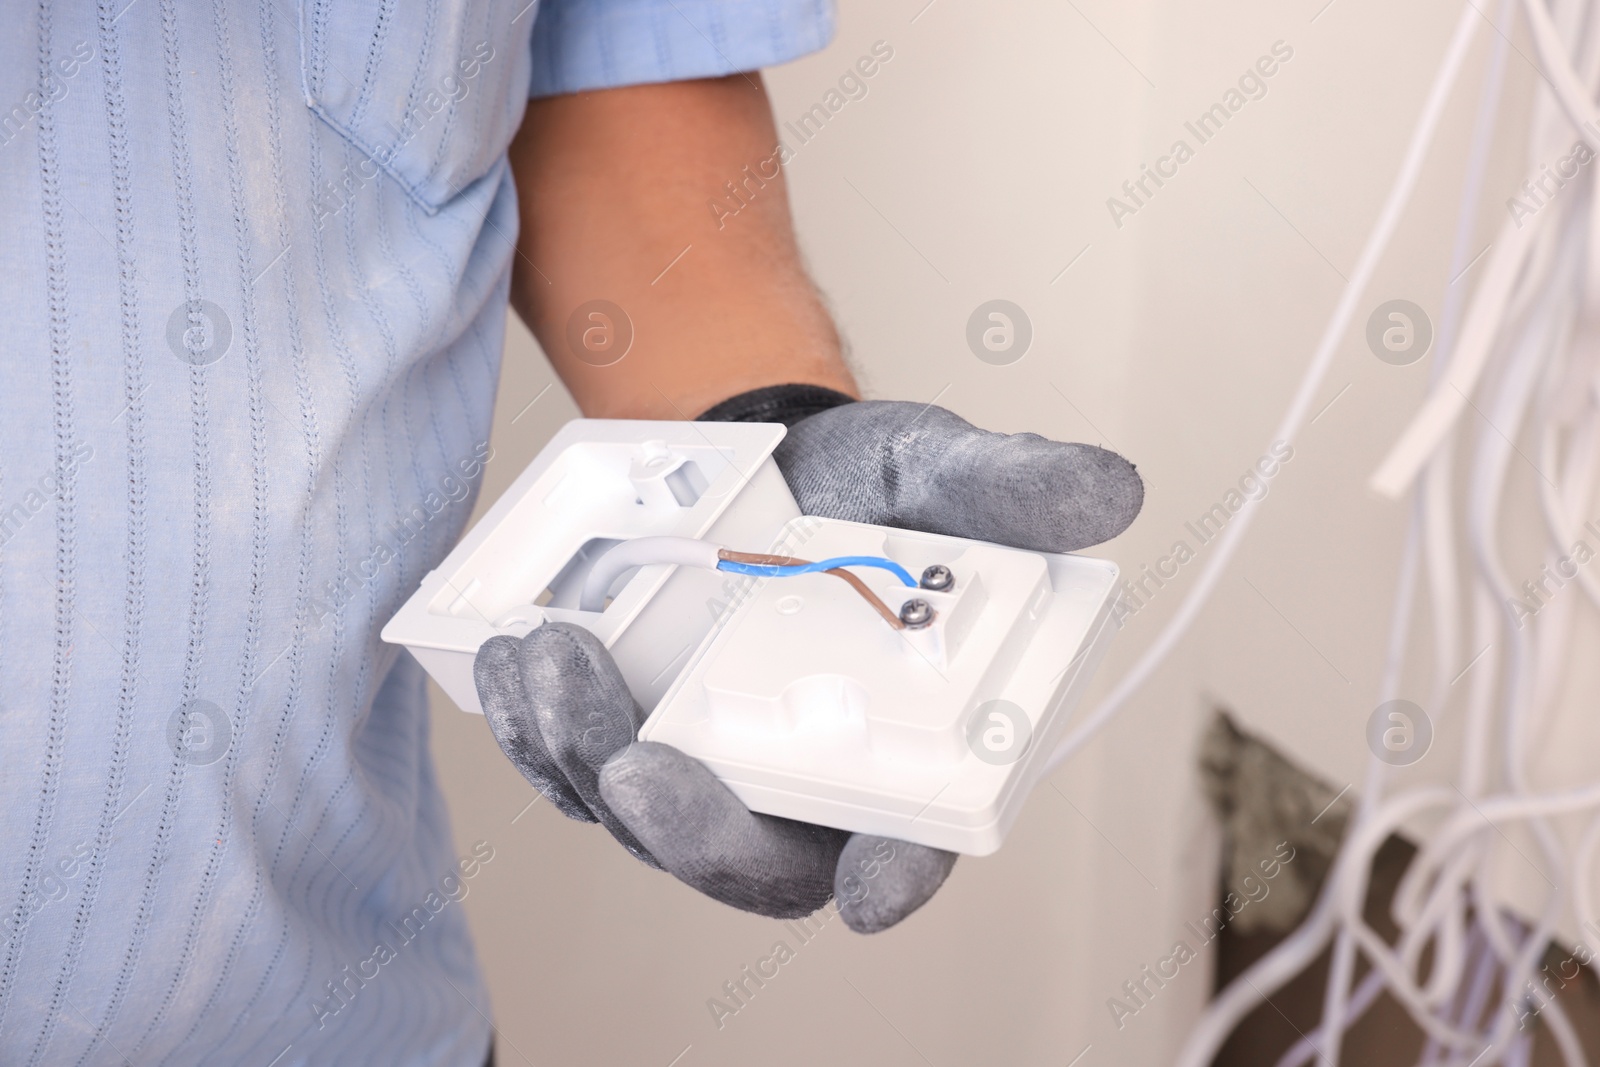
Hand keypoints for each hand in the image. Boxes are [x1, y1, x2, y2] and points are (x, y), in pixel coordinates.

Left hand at [473, 401, 1142, 931]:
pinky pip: (576, 765)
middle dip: (694, 832)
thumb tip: (1110, 487)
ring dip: (582, 762)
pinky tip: (511, 658)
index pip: (919, 837)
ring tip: (544, 662)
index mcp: (911, 750)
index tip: (874, 887)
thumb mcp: (941, 474)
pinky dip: (536, 726)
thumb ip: (1010, 488)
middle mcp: (810, 781)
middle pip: (756, 861)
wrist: (777, 459)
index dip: (898, 871)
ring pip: (645, 821)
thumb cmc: (876, 489)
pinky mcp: (638, 730)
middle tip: (637, 767)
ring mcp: (715, 764)